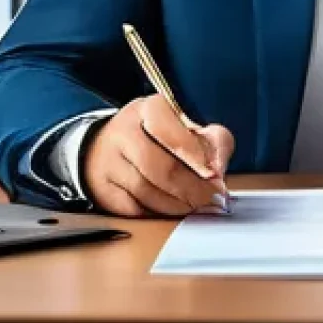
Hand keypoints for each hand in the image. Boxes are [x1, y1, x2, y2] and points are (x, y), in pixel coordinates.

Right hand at [83, 94, 234, 216]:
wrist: (105, 147)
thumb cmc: (155, 136)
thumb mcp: (185, 125)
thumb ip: (212, 140)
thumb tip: (219, 166)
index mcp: (148, 108)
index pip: (171, 133)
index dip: (195, 156)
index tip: (214, 173)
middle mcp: (123, 132)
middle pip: (160, 166)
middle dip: (192, 187)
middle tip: (211, 197)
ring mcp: (108, 162)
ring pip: (146, 190)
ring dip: (177, 203)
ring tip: (196, 205)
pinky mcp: (102, 190)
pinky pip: (133, 209)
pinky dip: (157, 213)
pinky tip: (172, 210)